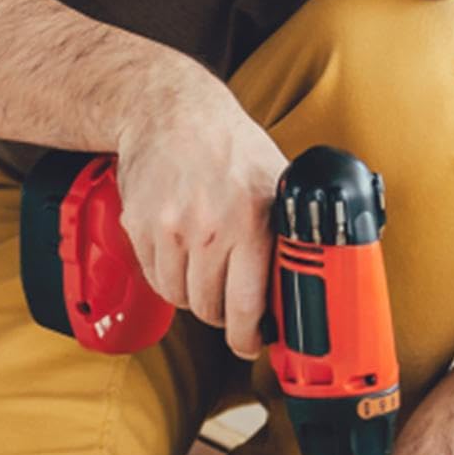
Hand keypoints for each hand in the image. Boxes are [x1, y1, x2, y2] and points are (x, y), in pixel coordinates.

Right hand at [114, 80, 286, 357]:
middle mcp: (207, 228)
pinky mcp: (139, 226)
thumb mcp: (275, 178)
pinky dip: (168, 275)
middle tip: (230, 304)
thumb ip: (288, 227)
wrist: (169, 111)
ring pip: (179, 297)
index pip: (245, 305)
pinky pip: (154, 277)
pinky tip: (181, 254)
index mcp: (250, 220)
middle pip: (210, 308)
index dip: (248, 337)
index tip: (251, 343)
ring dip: (193, 294)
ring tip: (205, 271)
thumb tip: (314, 274)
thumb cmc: (229, 145)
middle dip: (223, 314)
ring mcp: (168, 229)